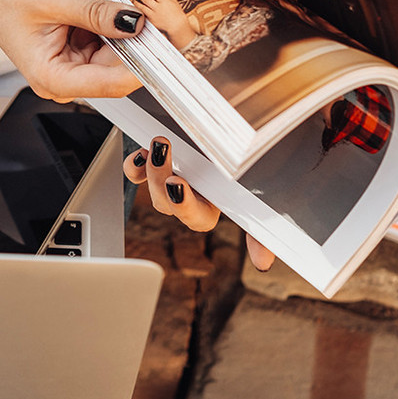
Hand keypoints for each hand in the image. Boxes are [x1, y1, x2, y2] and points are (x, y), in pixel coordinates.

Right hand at [0, 0, 144, 101]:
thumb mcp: (55, 0)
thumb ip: (98, 13)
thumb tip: (136, 21)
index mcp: (53, 78)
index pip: (114, 83)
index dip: (145, 65)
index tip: (168, 47)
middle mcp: (62, 80)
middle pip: (118, 71)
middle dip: (136, 44)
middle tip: (153, 15)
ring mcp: (68, 68)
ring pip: (115, 56)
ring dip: (122, 32)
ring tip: (110, 3)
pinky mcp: (72, 53)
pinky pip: (104, 44)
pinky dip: (110, 27)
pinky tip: (102, 9)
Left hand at [124, 136, 275, 270]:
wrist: (229, 134)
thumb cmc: (242, 170)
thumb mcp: (256, 199)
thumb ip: (259, 233)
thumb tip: (263, 264)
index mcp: (208, 210)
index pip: (195, 217)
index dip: (184, 205)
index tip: (179, 185)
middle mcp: (186, 199)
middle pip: (168, 202)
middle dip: (163, 181)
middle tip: (166, 160)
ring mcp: (167, 181)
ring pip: (153, 187)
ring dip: (152, 170)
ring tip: (158, 147)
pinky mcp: (152, 165)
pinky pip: (136, 173)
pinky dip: (134, 166)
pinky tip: (141, 154)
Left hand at [135, 0, 197, 47]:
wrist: (178, 27)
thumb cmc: (178, 15)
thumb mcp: (175, 3)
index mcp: (164, 1)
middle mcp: (158, 6)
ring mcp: (154, 14)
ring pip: (143, 7)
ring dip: (138, 3)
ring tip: (134, 1)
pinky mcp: (152, 21)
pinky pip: (144, 15)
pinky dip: (140, 11)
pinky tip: (137, 10)